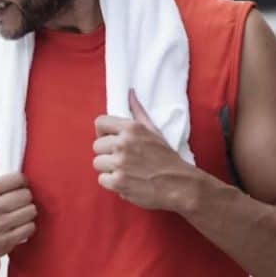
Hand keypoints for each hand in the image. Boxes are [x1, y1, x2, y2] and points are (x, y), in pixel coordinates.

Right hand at [0, 158, 36, 258]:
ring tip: (20, 212)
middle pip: (25, 195)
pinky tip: (20, 225)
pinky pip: (30, 228)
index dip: (21, 181)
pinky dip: (28, 226)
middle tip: (20, 200)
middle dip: (25, 197)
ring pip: (30, 211)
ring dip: (28, 212)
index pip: (15, 179)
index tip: (19, 185)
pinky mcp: (5, 242)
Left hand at [92, 90, 195, 210]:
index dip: (103, 133)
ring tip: (126, 170)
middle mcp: (123, 143)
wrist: (179, 184)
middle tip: (123, 159)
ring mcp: (120, 163)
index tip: (111, 140)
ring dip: (109, 169)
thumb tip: (130, 92)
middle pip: (96, 146)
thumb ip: (138, 112)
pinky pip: (102, 179)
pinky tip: (126, 181)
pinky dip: (112, 183)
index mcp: (131, 128)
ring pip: (97, 163)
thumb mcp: (154, 130)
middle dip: (107, 153)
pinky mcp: (119, 182)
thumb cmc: (166, 157)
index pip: (99, 123)